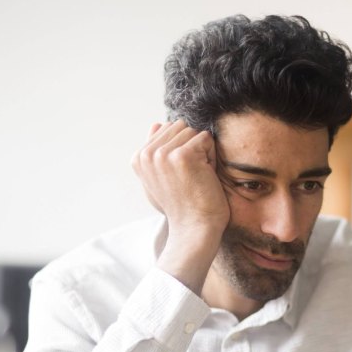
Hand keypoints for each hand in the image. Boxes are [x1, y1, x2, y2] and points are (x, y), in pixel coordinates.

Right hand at [131, 120, 229, 291]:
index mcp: (139, 157)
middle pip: (181, 127)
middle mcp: (146, 154)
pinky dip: (212, 157)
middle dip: (193, 148)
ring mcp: (162, 154)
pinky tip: (205, 177)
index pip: (169, 130)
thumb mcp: (163, 178)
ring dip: (203, 153)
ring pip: (194, 132)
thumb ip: (156, 152)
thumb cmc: (184, 207)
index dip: (182, 150)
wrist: (195, 228)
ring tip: (197, 177)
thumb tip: (155, 123)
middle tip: (192, 177)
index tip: (181, 177)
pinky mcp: (182, 155)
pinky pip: (206, 139)